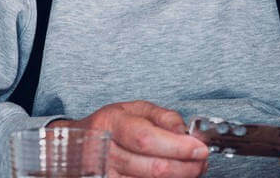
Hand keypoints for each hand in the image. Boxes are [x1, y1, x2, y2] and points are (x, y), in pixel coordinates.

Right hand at [49, 100, 208, 177]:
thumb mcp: (133, 109)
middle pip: (154, 169)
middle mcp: (106, 153)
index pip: (147, 139)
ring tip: (192, 167)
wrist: (77, 145)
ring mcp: (108, 177)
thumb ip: (163, 117)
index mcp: (111, 125)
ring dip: (180, 177)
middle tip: (202, 160)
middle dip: (187, 167)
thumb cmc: (109, 126)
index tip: (199, 148)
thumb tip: (186, 133)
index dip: (178, 147)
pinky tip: (174, 174)